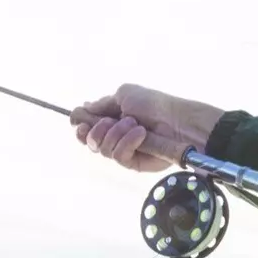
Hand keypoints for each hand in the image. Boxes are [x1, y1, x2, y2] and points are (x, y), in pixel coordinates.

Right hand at [69, 84, 224, 172]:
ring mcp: (123, 150)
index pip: (86, 126)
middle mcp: (114, 135)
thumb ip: (101, 105)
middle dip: (95, 131)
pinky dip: (127, 142)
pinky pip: (118, 156)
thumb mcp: (124, 95)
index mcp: (111, 118)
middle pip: (89, 140)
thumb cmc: (153, 104)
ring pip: (102, 148)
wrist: (176, 121)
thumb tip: (82, 109)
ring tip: (135, 124)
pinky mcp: (132, 163)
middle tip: (107, 123)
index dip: (80, 125)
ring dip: (116, 133)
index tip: (81, 121)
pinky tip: (141, 135)